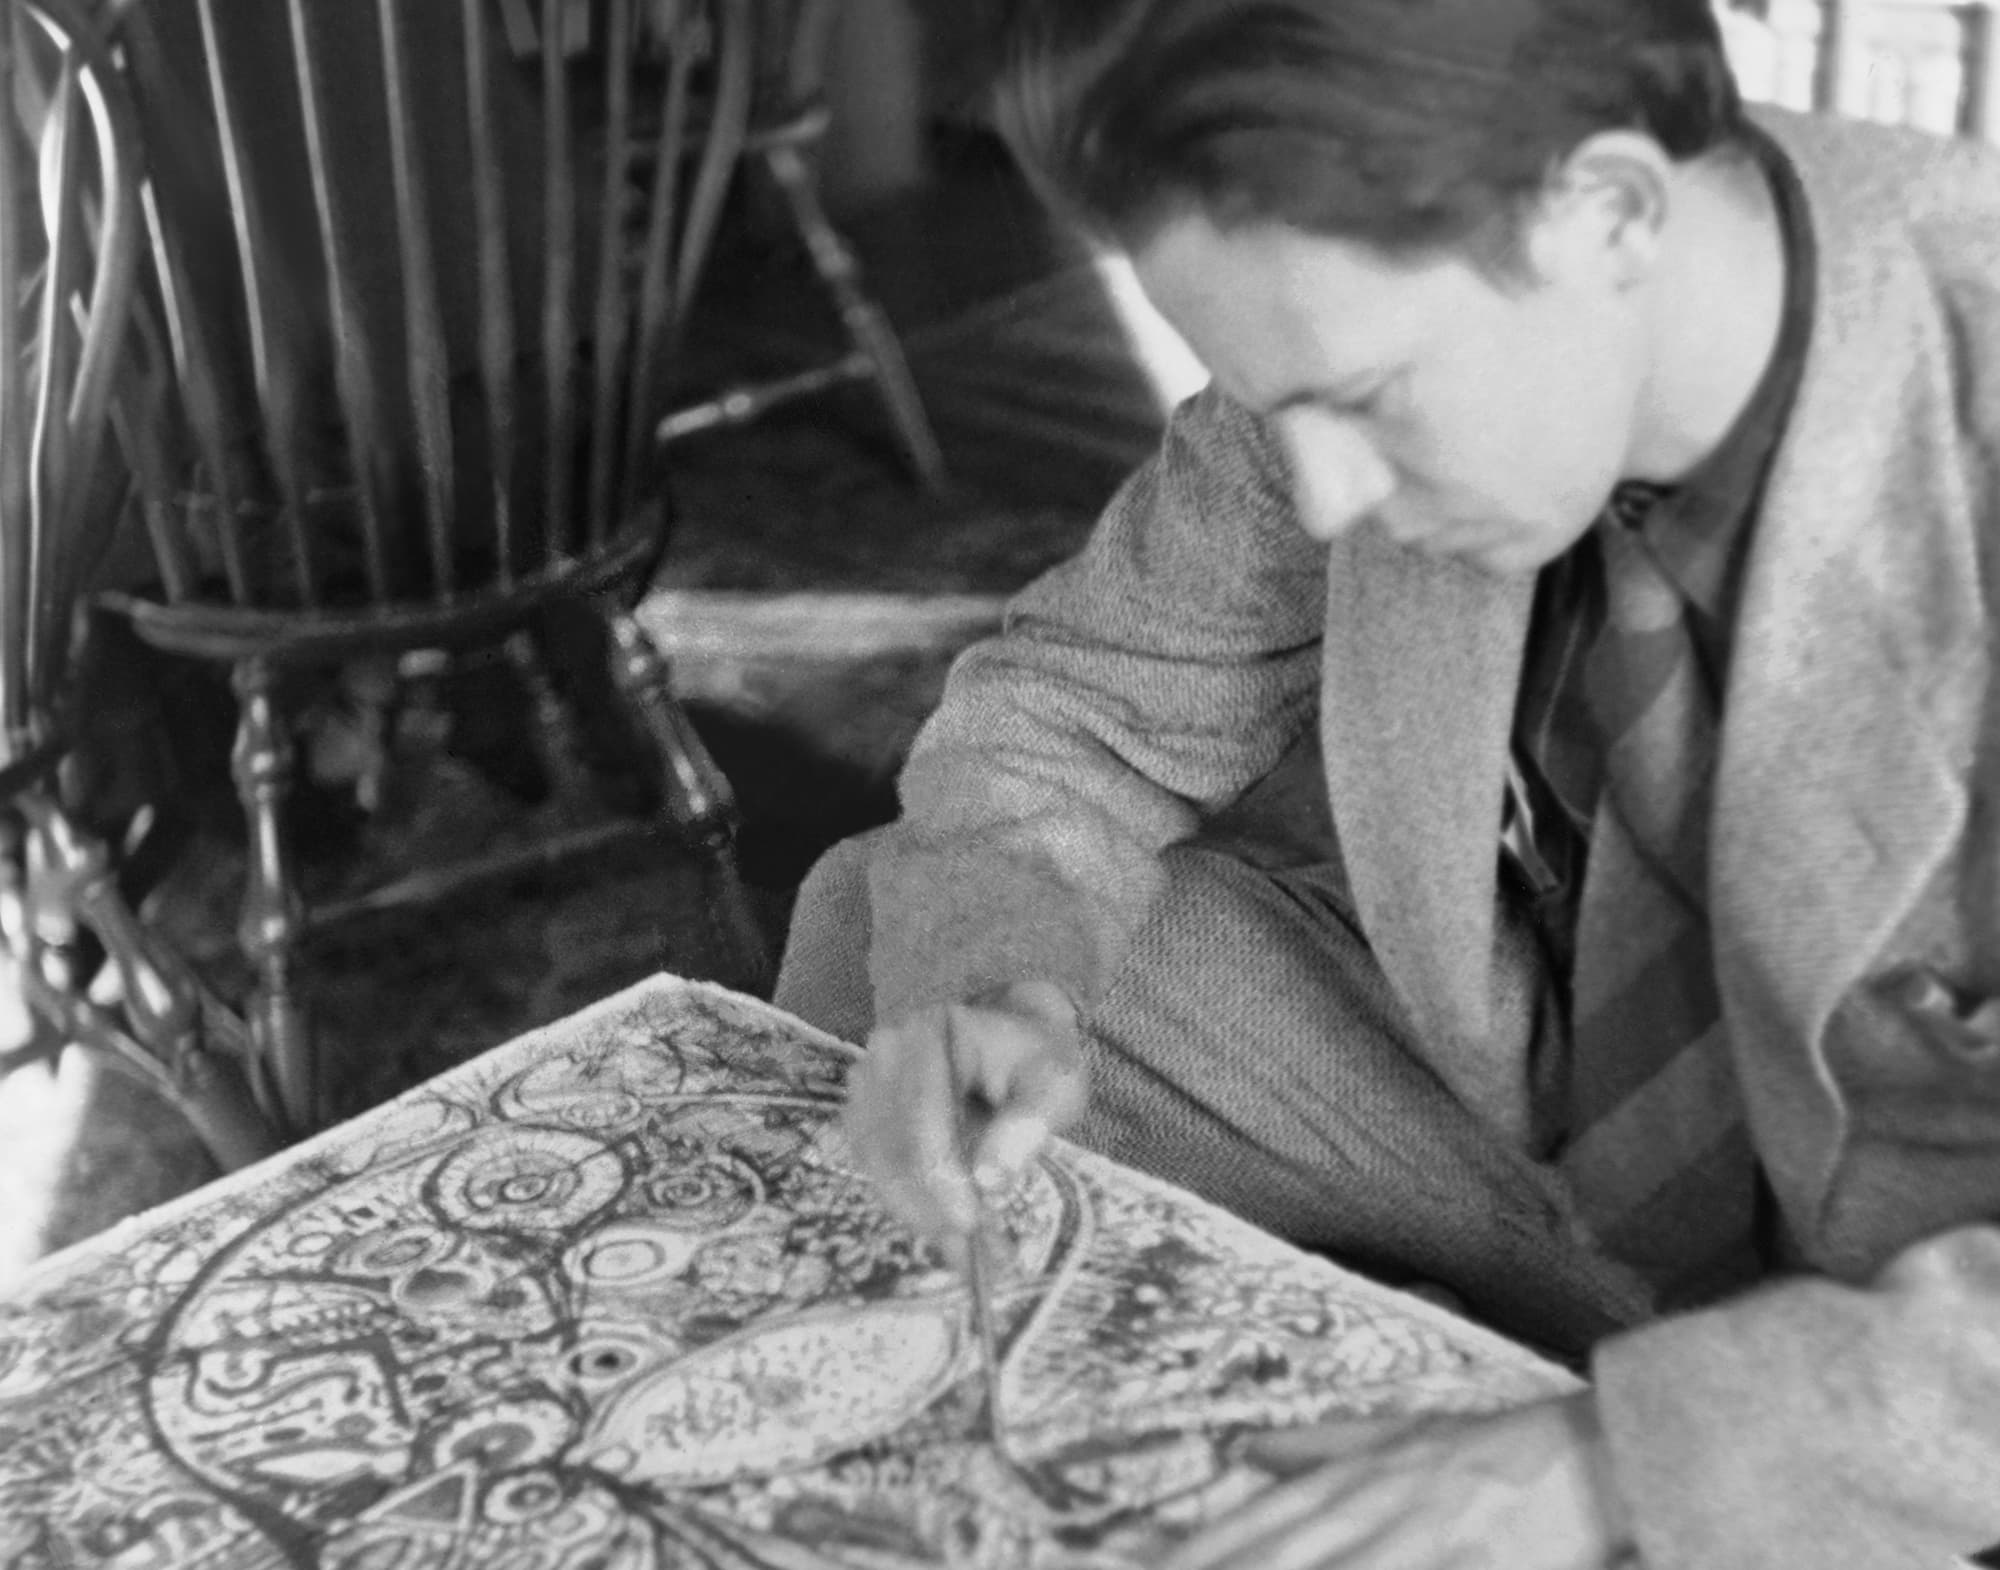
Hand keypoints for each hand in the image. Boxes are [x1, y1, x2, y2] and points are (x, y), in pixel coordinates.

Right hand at [843, 980, 1086, 1244]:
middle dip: (931, 1208)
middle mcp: (887, 1051)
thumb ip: (1028, 1124)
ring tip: (968, 1249)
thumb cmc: (1037, 1059)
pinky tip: (946, 1224)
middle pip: (892, 1145)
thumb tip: (990, 1181)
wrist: (1012, 1036)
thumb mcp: (1055, 1083)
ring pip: (879, 1164)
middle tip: (976, 1255)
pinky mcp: (864, 1109)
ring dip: (920, 1213)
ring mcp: (868, 1079)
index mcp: (932, 1033)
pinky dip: (909, 1202)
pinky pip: (877, 1167)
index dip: (940, 1175)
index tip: (969, 1224)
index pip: (923, 1113)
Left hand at [1165, 1394, 1637, 1569]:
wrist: (1587, 1450)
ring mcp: (1419, 1541)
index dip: (1195, 1551)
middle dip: (1217, 1568)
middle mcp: (1370, 1507)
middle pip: (1277, 1555)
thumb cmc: (1490, 1450)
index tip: (1138, 1565)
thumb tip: (1244, 1446)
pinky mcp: (1470, 1565)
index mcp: (1350, 1478)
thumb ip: (1320, 1447)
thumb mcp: (1398, 1433)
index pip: (1253, 1524)